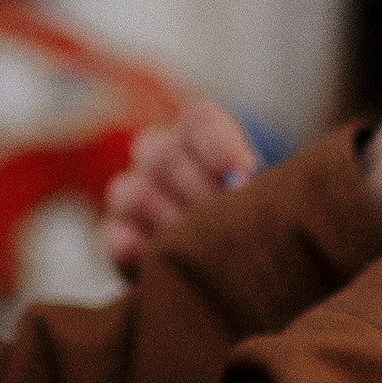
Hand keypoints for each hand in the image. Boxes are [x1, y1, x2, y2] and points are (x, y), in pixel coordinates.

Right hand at [98, 102, 256, 278]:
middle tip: (225, 220)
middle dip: (199, 192)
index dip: (219, 145)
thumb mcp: (265, 193)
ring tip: (203, 247)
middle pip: (163, 157)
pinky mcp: (117, 233)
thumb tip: (240, 183)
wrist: (236, 253)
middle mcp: (159, 154)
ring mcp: (132, 192)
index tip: (245, 172)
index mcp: (199, 133)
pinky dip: (138, 250)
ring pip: (135, 194)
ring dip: (172, 223)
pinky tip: (164, 262)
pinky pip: (116, 237)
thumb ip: (252, 184)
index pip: (198, 120)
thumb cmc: (254, 214)